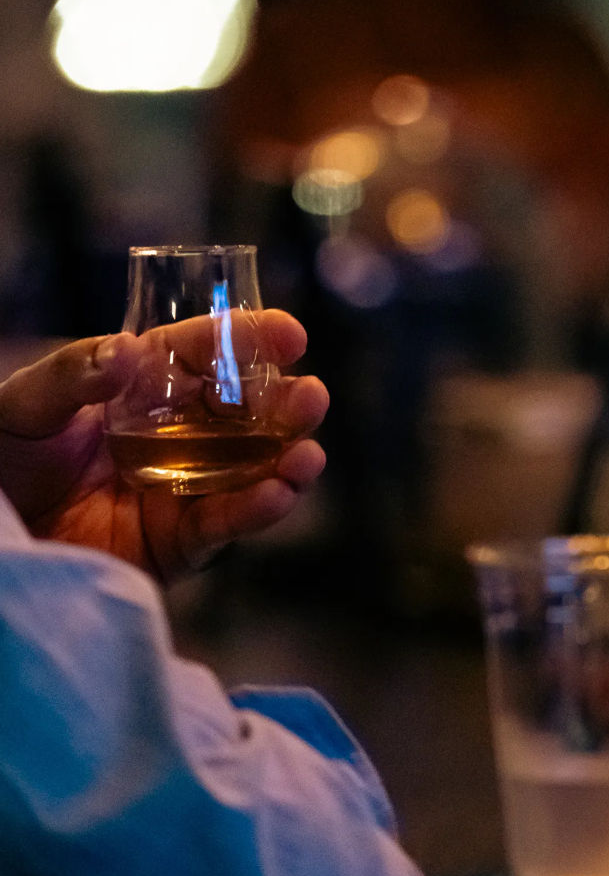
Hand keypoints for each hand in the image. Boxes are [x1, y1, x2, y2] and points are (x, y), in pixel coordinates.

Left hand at [0, 311, 328, 582]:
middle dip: (286, 405)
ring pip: (253, 470)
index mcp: (143, 389)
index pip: (205, 355)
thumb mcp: (21, 407)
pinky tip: (279, 494)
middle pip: (245, 413)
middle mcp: (176, 435)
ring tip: (307, 457)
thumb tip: (127, 351)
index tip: (290, 333)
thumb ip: (71, 376)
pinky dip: (256, 511)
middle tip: (311, 397)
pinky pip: (226, 524)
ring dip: (289, 460)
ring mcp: (184, 488)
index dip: (249, 341)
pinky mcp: (182, 542)